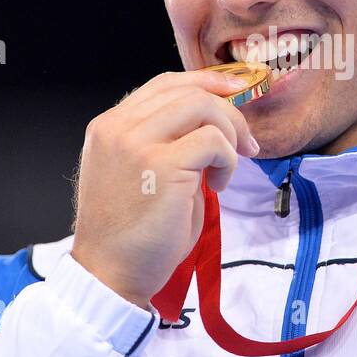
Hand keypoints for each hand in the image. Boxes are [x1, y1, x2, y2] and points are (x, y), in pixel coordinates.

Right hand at [69, 69, 259, 308]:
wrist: (111, 273)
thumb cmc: (132, 234)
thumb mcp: (142, 173)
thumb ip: (167, 143)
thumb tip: (212, 127)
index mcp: (110, 127)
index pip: (164, 84)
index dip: (206, 83)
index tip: (236, 94)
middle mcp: (119, 128)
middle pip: (188, 91)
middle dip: (229, 112)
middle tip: (246, 145)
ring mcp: (137, 143)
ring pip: (202, 106)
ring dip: (229, 134)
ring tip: (226, 170)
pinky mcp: (161, 165)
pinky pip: (212, 140)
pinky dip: (227, 160)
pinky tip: (218, 186)